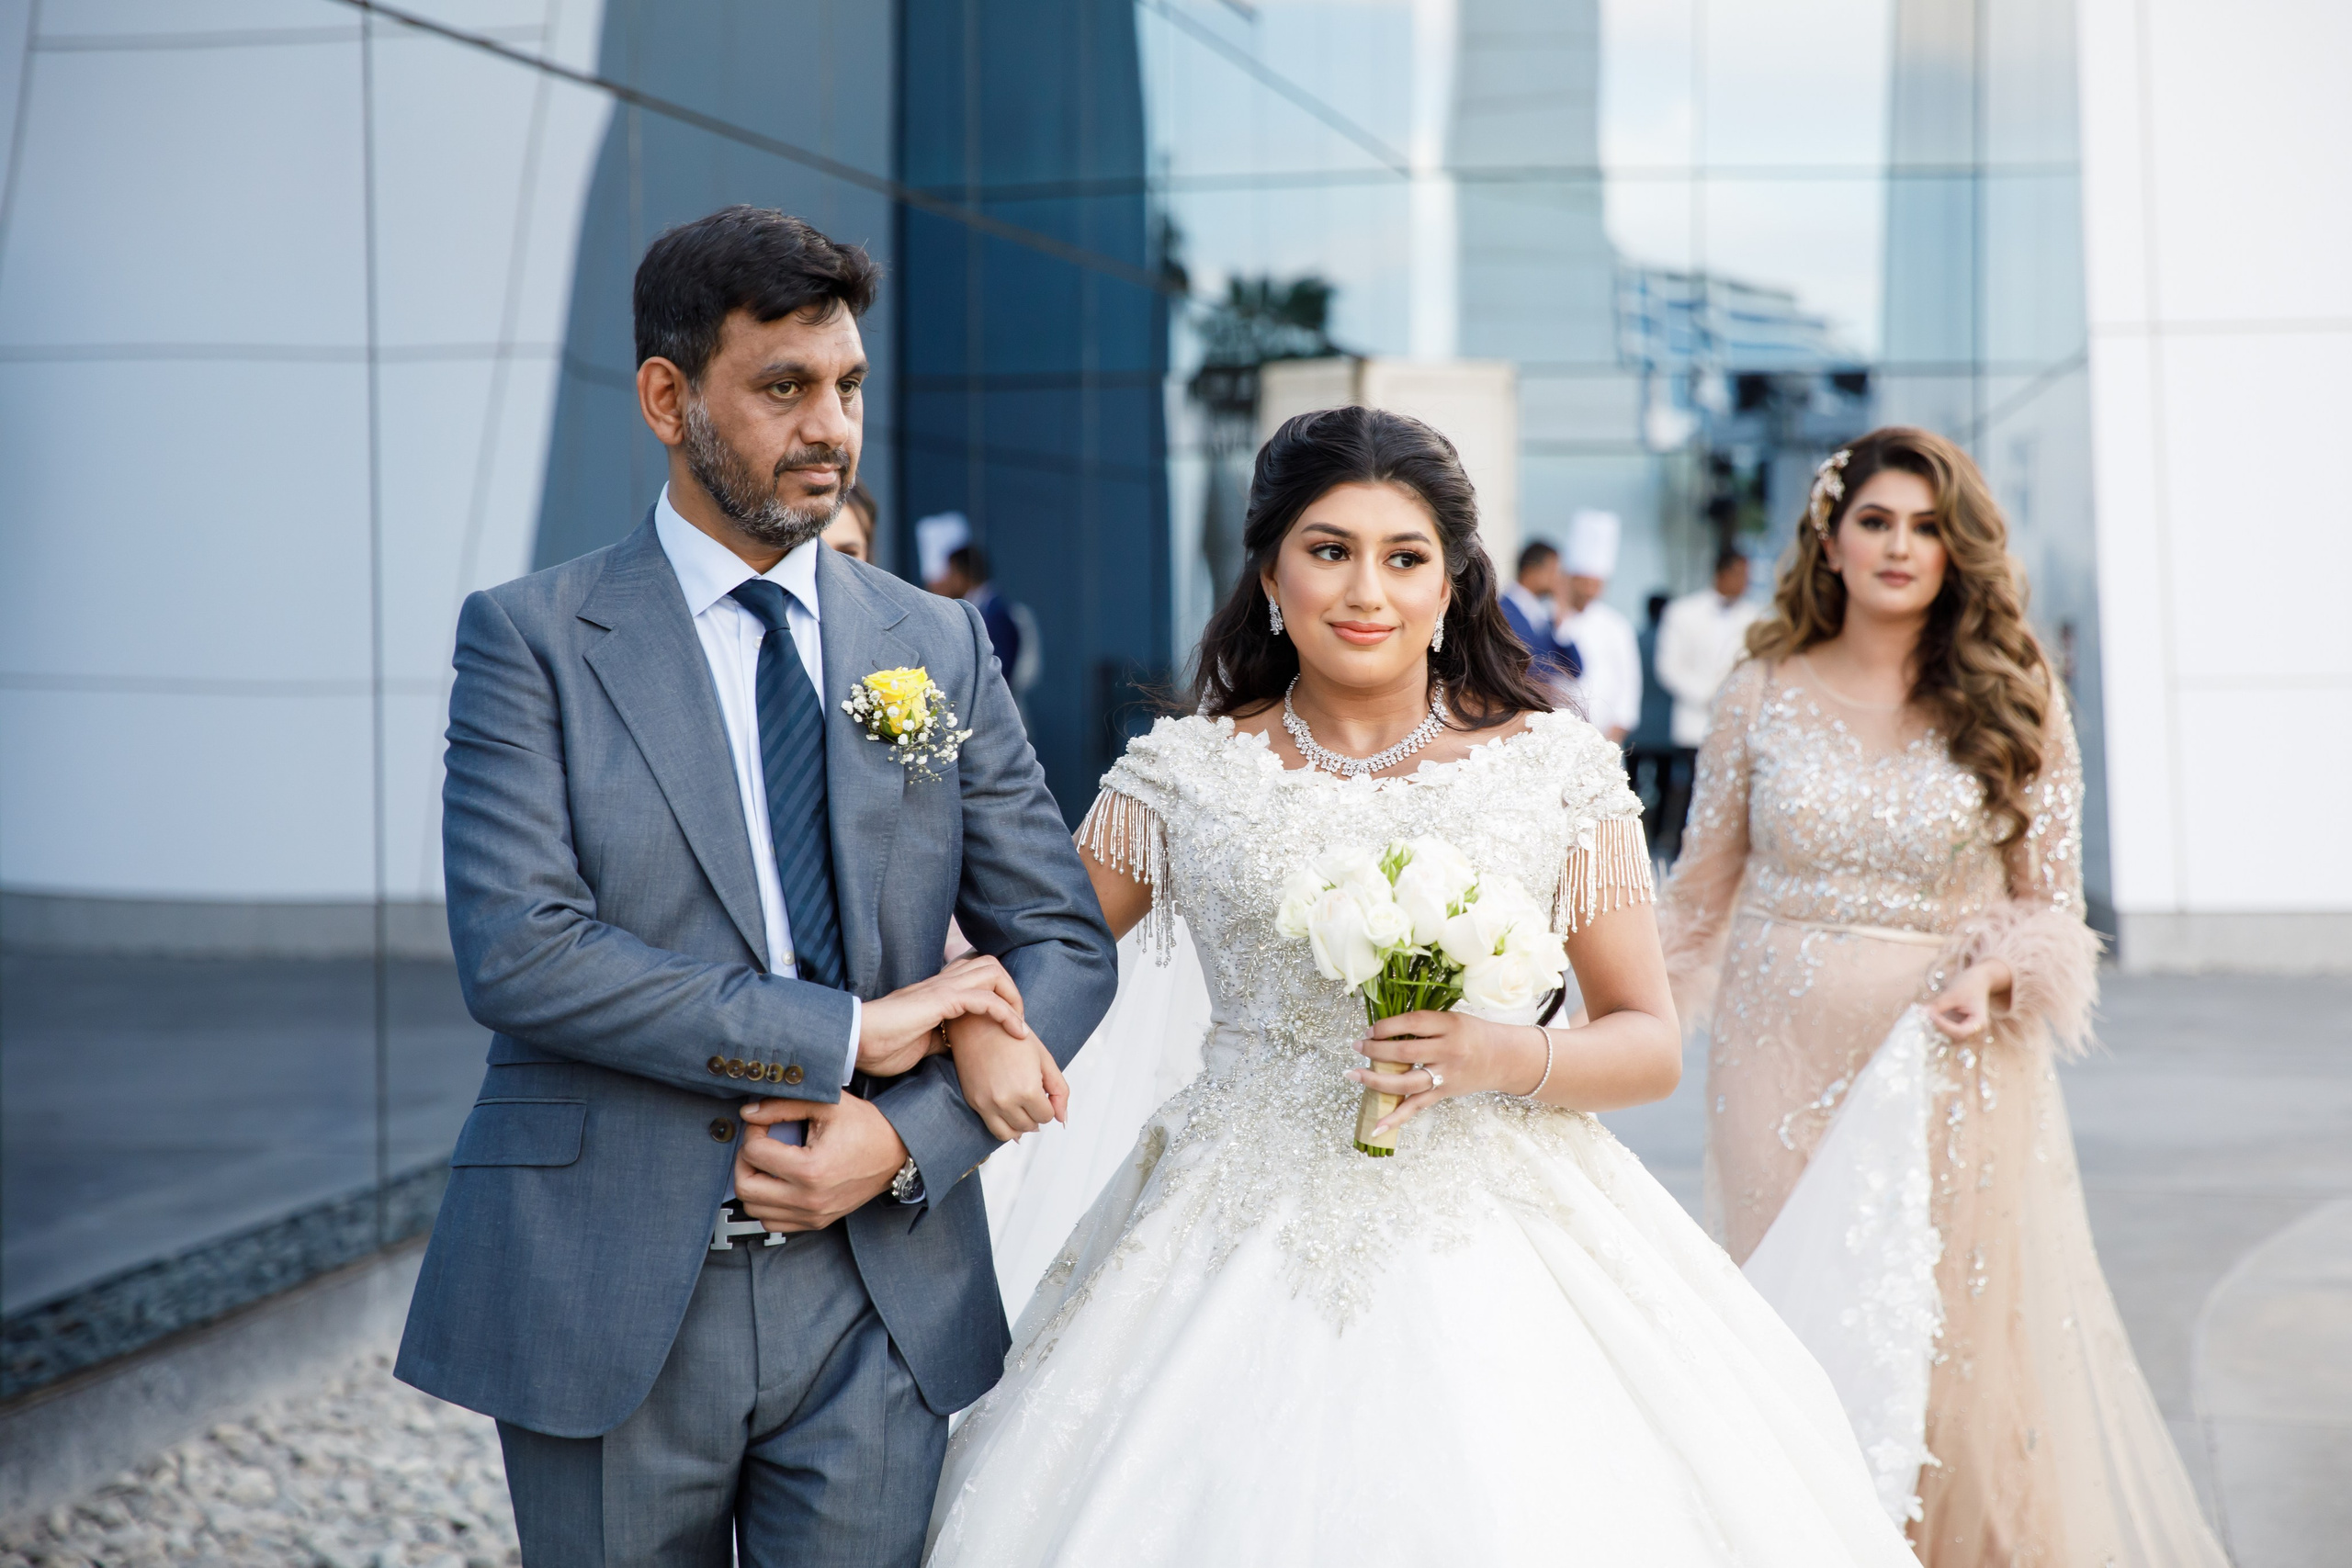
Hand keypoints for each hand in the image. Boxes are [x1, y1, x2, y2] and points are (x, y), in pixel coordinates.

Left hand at [733, 1094, 908, 1230]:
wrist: (896, 1154)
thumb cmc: (866, 1127)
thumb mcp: (826, 1105)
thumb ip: (783, 1105)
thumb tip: (748, 1113)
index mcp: (811, 1170)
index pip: (754, 1153)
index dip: (754, 1131)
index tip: (765, 1123)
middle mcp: (809, 1199)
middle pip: (745, 1187)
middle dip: (744, 1160)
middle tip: (759, 1144)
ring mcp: (812, 1215)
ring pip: (754, 1209)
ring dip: (753, 1183)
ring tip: (768, 1162)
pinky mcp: (816, 1222)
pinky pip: (773, 1222)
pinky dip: (767, 1203)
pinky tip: (778, 1182)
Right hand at [857, 953, 1027, 1076]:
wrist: (855, 1042)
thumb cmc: (879, 1046)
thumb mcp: (920, 1045)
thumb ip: (939, 1040)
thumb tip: (956, 1048)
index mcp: (936, 992)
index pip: (975, 975)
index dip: (998, 994)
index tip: (1009, 1024)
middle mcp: (941, 983)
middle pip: (989, 963)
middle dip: (1010, 989)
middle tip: (1017, 1020)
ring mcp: (941, 988)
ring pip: (992, 970)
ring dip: (1012, 996)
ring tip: (1019, 1025)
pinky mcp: (941, 1001)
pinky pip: (985, 998)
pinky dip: (1007, 1013)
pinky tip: (1016, 1032)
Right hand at [947, 1013, 1068, 1141]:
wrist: (977, 1026)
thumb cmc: (1011, 1036)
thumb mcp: (1044, 1059)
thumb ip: (1059, 1090)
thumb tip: (1062, 1118)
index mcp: (1027, 1089)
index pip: (1046, 1116)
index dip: (1049, 1105)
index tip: (1043, 1092)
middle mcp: (1006, 1101)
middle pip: (1030, 1126)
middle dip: (1036, 1115)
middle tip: (1033, 1098)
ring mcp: (987, 1104)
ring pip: (1012, 1134)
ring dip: (1022, 1125)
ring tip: (1023, 1109)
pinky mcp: (975, 1103)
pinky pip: (993, 1129)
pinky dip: (1006, 1128)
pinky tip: (1010, 1115)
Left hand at [1347, 1010, 1547, 1136]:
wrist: (1505, 1058)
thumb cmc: (1474, 1034)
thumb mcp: (1453, 1019)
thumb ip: (1424, 1024)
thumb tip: (1385, 1030)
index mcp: (1449, 1026)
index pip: (1411, 1023)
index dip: (1386, 1026)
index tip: (1370, 1029)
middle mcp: (1448, 1051)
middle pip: (1404, 1053)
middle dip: (1375, 1050)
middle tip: (1357, 1046)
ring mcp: (1445, 1075)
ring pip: (1405, 1082)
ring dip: (1375, 1079)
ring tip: (1354, 1074)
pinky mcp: (1444, 1093)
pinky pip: (1416, 1107)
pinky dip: (1395, 1118)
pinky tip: (1377, 1126)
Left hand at [1927, 959, 2011, 1039]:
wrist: (1979, 979)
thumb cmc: (1969, 984)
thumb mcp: (1952, 994)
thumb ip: (1938, 1006)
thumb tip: (1922, 1013)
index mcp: (1979, 1022)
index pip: (1960, 1031)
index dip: (1944, 1026)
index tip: (1931, 1015)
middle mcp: (1976, 1030)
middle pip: (1956, 1037)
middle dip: (1940, 1029)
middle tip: (1925, 1019)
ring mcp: (1969, 1029)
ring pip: (1951, 1036)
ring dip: (1938, 1030)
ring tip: (1926, 1019)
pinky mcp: (1962, 1026)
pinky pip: (1949, 1031)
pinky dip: (1939, 1027)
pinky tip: (1930, 1020)